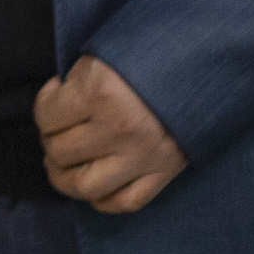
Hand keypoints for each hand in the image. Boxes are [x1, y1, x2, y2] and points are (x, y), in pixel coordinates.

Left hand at [35, 56, 187, 214]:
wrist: (208, 62)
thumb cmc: (151, 52)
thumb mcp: (105, 53)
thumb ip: (76, 81)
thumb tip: (56, 103)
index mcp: (99, 93)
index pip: (46, 116)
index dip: (45, 105)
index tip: (55, 95)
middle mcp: (118, 129)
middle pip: (60, 152)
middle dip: (51, 141)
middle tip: (57, 131)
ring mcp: (142, 156)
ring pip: (85, 186)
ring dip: (64, 178)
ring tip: (62, 164)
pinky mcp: (164, 172)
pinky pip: (125, 201)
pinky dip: (103, 200)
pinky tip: (94, 188)